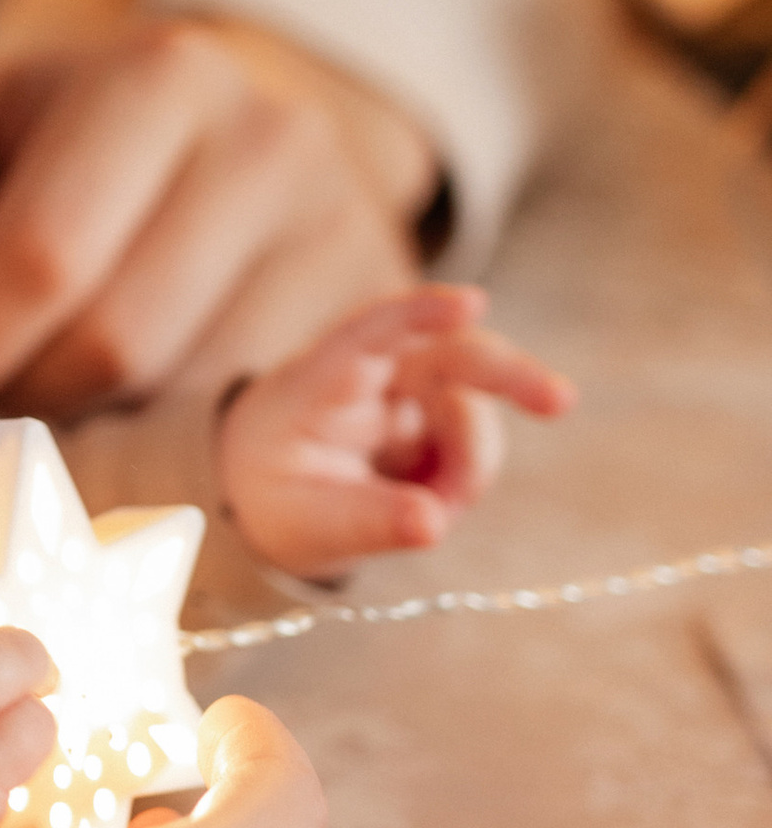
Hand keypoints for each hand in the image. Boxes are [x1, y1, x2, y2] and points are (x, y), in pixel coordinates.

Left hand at [0, 16, 439, 421]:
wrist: (227, 134)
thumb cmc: (61, 142)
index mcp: (157, 80)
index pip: (45, 257)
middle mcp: (274, 146)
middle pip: (121, 347)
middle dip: (26, 398)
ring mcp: (350, 236)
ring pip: (203, 408)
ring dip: (110, 436)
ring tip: (68, 398)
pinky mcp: (388, 327)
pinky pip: (287, 441)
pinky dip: (202, 458)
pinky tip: (150, 434)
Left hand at [220, 286, 573, 577]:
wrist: (267, 491)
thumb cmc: (275, 493)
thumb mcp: (306, 524)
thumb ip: (369, 522)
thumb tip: (434, 523)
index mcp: (321, 382)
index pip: (368, 332)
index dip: (418, 313)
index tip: (472, 303)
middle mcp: (374, 375)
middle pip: (448, 353)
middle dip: (508, 372)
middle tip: (560, 400)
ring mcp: (411, 394)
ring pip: (472, 409)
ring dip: (472, 466)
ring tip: (429, 514)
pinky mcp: (438, 420)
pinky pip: (473, 448)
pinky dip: (465, 481)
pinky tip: (431, 504)